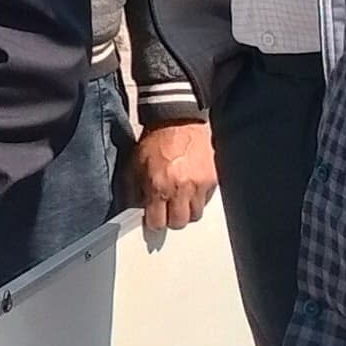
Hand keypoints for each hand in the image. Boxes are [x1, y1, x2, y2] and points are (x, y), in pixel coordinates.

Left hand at [131, 120, 217, 241]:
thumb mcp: (134, 165)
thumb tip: (133, 208)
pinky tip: (190, 188)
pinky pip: (207, 200)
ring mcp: (199, 185)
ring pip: (196, 214)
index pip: (158, 222)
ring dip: (187, 210)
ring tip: (179, 199)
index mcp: (158, 187)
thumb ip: (132, 189)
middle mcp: (180, 189)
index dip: (154, 223)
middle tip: (167, 210)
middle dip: (171, 220)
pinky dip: (199, 198)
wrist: (178, 121)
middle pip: (179, 223)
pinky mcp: (212, 179)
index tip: (153, 218)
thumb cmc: (155, 141)